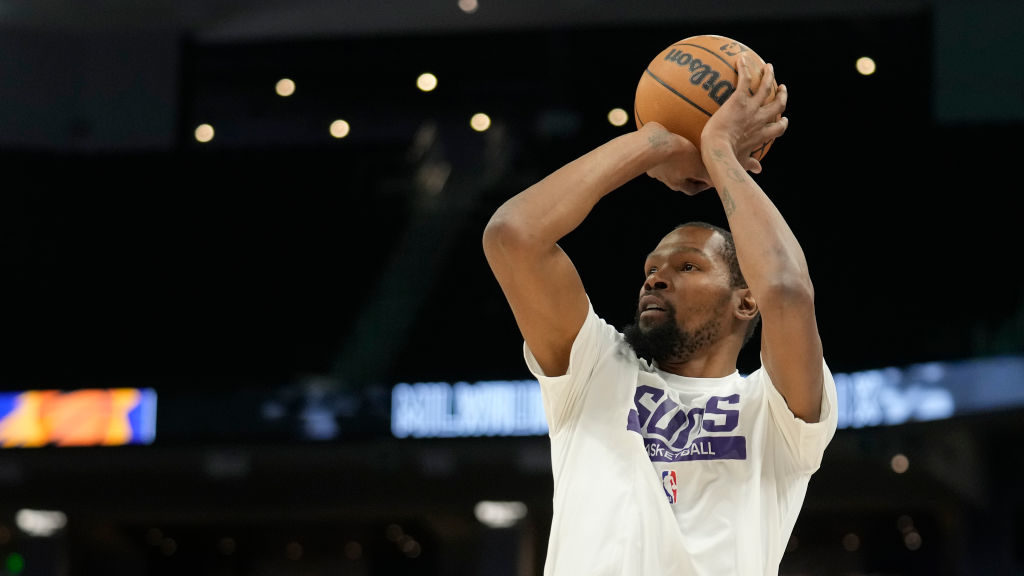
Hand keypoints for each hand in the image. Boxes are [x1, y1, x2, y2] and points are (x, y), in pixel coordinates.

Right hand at [641, 122, 712, 195]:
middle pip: (680, 179)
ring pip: (669, 166)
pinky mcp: (646, 154)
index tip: (711, 179)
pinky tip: (671, 139)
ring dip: (678, 161)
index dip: (703, 186)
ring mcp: (654, 167)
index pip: (692, 190)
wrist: (651, 144)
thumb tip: (719, 184)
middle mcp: (664, 178)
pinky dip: (666, 149)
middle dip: (690, 174)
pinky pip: (659, 153)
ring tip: (686, 149)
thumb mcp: (698, 166)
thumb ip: (708, 176)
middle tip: (700, 164)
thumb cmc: (676, 155)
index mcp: (677, 183)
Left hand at [701, 54, 788, 173]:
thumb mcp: (740, 163)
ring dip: (768, 76)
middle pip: (777, 106)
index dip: (782, 123)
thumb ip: (749, 165)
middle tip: (781, 88)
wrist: (717, 149)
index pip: (777, 129)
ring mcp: (751, 108)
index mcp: (761, 136)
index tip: (783, 119)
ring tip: (768, 67)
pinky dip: (745, 68)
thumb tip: (758, 171)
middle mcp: (760, 120)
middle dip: (781, 96)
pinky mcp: (739, 100)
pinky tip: (741, 58)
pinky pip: (745, 80)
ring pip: (765, 88)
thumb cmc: (725, 160)